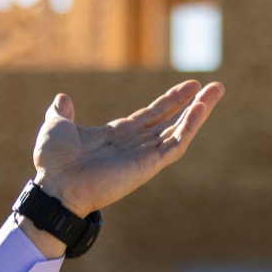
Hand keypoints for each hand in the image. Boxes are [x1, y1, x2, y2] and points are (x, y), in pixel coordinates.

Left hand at [30, 79, 223, 218]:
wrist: (55, 185)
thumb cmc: (54, 162)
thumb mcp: (56, 127)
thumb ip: (62, 112)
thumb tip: (62, 98)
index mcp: (118, 134)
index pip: (152, 114)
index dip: (171, 100)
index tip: (189, 86)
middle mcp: (135, 143)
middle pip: (172, 119)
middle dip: (193, 103)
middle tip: (215, 87)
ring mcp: (144, 154)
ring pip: (180, 130)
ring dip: (200, 111)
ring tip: (217, 91)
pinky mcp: (149, 164)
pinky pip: (175, 144)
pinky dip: (190, 126)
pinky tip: (201, 109)